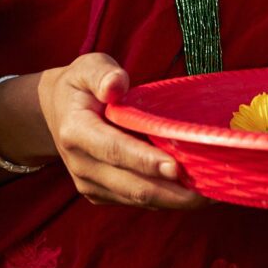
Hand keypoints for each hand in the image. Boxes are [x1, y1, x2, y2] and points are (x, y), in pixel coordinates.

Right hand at [37, 53, 205, 209]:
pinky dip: (165, 199)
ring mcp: (89, 184)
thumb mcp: (88, 66)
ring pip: (137, 199)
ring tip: (211, 194)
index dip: (146, 161)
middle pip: (132, 185)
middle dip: (172, 192)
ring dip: (174, 200)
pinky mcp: (100, 194)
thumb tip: (117, 84)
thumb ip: (103, 72)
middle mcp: (81, 164)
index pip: (115, 150)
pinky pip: (136, 201)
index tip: (176, 168)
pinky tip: (192, 193)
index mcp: (76, 131)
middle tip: (211, 190)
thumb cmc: (81, 85)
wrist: (57, 112)